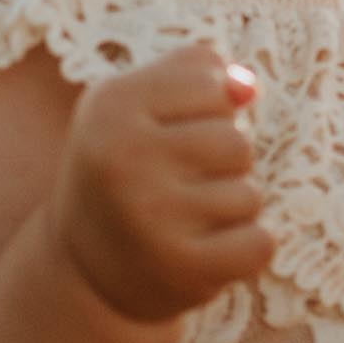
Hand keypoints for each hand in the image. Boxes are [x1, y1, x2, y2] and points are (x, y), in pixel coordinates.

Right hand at [55, 43, 270, 323]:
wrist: (83, 267)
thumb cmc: (128, 170)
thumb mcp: (137, 108)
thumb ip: (194, 76)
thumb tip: (249, 86)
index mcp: (111, 105)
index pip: (209, 76)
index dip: (208, 107)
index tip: (171, 133)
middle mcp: (124, 156)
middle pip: (236, 141)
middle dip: (224, 164)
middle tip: (179, 185)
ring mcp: (151, 214)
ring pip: (249, 195)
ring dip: (231, 209)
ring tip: (185, 219)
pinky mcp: (180, 266)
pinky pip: (259, 243)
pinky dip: (246, 248)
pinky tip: (205, 250)